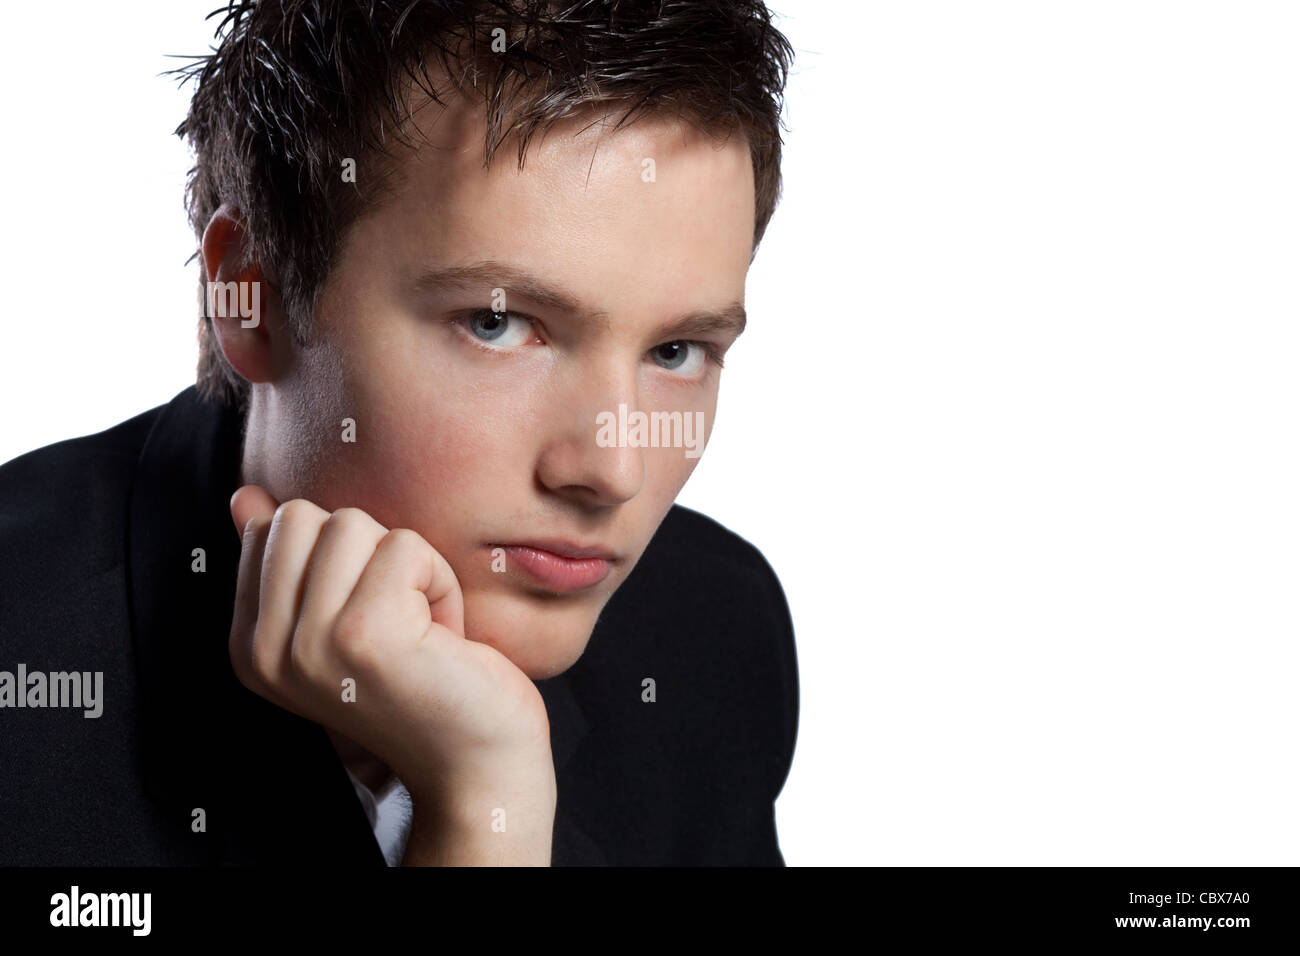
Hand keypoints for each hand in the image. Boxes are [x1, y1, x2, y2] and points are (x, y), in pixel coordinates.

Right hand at [227, 485, 554, 828]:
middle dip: (370, 551)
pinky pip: (406, 547)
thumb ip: (293, 559)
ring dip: (411, 568)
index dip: (343, 556)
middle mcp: (267, 649)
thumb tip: (247, 496)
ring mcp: (311, 644)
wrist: (479, 765)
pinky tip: (443, 639)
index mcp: (252, 645)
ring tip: (422, 630)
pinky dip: (441, 583)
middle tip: (402, 618)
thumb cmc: (426, 683)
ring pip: (354, 524)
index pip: (272, 527)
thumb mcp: (347, 616)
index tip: (373, 617)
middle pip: (306, 516)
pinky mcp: (365, 634)